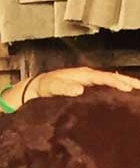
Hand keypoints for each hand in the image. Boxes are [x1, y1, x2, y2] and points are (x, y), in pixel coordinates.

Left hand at [24, 67, 139, 101]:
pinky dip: (117, 87)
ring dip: (126, 83)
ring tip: (139, 89)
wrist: (38, 87)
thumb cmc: (45, 86)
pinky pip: (107, 86)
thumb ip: (64, 88)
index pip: (104, 77)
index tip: (128, 89)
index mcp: (83, 74)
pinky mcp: (88, 86)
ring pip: (112, 80)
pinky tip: (125, 93)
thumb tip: (80, 90)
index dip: (116, 82)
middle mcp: (89, 75)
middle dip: (128, 81)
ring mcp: (89, 80)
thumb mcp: (53, 87)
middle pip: (113, 77)